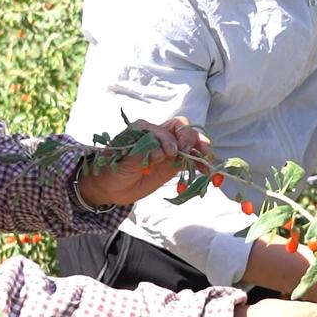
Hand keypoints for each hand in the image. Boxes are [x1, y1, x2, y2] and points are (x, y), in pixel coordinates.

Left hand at [76, 117, 210, 205]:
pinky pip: (190, 160)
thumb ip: (140, 155)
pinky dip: (200, 164)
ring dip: (201, 150)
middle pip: (183, 129)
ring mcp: (169, 149)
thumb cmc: (111, 171)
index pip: (165, 128)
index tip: (170, 154)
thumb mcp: (122, 164)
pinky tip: (206, 173)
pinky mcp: (173, 163)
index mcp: (144, 129)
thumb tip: (161, 151)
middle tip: (194, 153)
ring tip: (207, 162)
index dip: (170, 140)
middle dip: (191, 139)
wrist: (109, 188)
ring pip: (191, 143)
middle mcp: (159, 135)